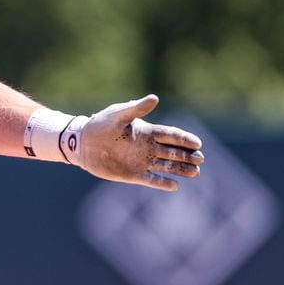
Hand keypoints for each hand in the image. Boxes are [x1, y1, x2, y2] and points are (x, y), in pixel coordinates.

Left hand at [77, 95, 203, 191]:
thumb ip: (136, 108)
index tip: (198, 143)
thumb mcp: (118, 114)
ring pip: (167, 166)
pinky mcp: (133, 174)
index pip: (171, 135)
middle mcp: (148, 147)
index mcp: (147, 132)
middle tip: (201, 159)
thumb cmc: (100, 124)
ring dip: (181, 169)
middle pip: (173, 152)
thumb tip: (155, 98)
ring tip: (196, 173)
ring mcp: (141, 161)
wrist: (83, 142)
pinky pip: (151, 180)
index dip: (184, 139)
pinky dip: (162, 183)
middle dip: (188, 155)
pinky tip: (175, 186)